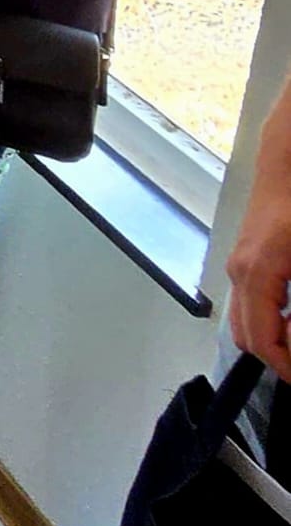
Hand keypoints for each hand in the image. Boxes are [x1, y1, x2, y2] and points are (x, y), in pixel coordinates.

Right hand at [227, 171, 290, 385]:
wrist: (288, 158)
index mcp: (256, 274)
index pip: (262, 341)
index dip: (286, 367)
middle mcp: (240, 273)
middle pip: (248, 337)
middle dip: (279, 358)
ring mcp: (239, 264)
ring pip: (247, 321)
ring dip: (275, 339)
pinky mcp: (247, 258)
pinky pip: (251, 303)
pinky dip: (271, 320)